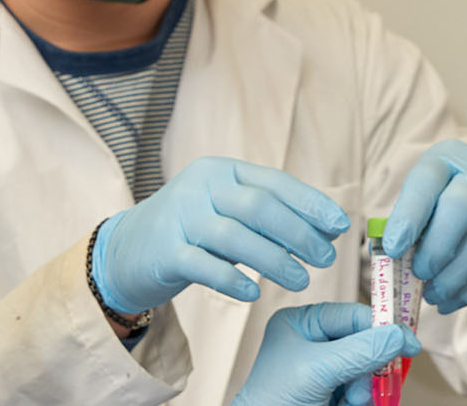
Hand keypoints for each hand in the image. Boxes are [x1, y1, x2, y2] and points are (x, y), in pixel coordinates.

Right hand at [91, 157, 350, 313]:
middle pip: (257, 207)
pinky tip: (254, 294)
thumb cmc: (191, 232)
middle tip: (325, 259)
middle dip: (298, 234)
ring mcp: (178, 218)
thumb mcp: (226, 213)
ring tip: (301, 281)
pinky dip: (232, 280)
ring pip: (234, 236)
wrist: (126, 250)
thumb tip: (328, 228)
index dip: (310, 203)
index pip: (273, 182)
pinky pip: (203, 266)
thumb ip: (270, 217)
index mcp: (219, 171)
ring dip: (274, 260)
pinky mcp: (163, 251)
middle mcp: (198, 188)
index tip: (340, 226)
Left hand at [232, 303, 421, 405]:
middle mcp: (314, 342)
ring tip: (351, 400)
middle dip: (371, 366)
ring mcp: (326, 368)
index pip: (352, 314)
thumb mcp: (318, 369)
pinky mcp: (334, 391)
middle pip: (366, 344)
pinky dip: (363, 400)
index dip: (382, 327)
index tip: (408, 344)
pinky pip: (365, 390)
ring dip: (367, 388)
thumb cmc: (274, 400)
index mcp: (301, 323)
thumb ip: (359, 351)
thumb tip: (397, 335)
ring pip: (369, 370)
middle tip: (370, 382)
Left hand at [383, 140, 466, 313]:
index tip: (393, 248)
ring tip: (432, 294)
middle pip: (460, 210)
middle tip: (418, 274)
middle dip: (435, 249)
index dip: (408, 216)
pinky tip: (451, 301)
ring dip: (451, 278)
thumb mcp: (430, 191)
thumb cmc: (452, 195)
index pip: (426, 181)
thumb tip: (390, 259)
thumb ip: (411, 217)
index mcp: (446, 158)